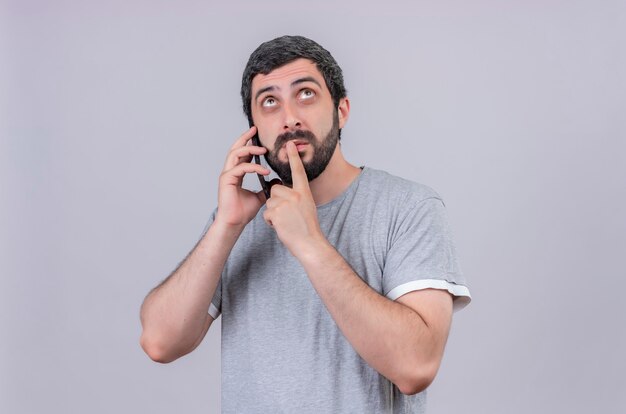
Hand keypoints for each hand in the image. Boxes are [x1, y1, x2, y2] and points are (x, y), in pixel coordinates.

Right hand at [215, 127, 269, 227]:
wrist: (235, 223)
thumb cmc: (243, 211)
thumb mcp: (260, 196)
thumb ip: (266, 186)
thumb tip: (276, 180)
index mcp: (236, 173)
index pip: (242, 154)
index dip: (249, 144)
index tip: (257, 136)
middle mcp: (230, 171)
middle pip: (235, 149)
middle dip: (245, 138)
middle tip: (255, 130)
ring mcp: (227, 175)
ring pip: (235, 154)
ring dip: (250, 149)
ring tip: (263, 150)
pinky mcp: (226, 180)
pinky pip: (240, 168)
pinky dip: (253, 167)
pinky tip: (264, 170)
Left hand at [263, 141, 324, 255]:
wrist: (309, 243)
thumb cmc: (307, 228)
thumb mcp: (306, 207)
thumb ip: (296, 196)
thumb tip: (280, 190)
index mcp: (304, 192)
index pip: (298, 171)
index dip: (293, 157)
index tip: (289, 143)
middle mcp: (295, 195)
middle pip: (274, 189)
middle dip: (275, 201)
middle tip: (286, 214)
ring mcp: (285, 203)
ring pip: (269, 202)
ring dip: (273, 213)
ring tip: (285, 222)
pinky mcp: (276, 212)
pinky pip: (267, 213)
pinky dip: (271, 222)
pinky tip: (281, 227)